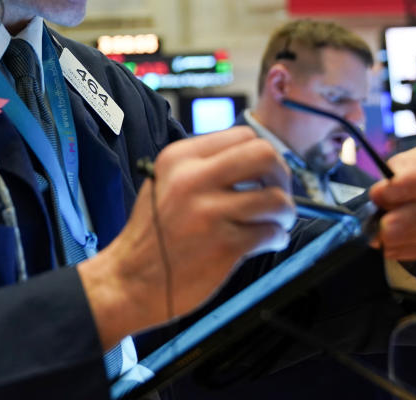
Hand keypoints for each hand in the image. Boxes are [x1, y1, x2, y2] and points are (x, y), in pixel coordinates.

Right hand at [78, 126, 294, 348]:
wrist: (130, 280)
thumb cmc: (151, 235)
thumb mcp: (164, 182)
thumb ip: (201, 166)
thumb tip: (248, 162)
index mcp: (179, 158)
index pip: (242, 135)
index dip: (261, 154)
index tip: (263, 174)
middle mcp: (193, 179)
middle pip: (265, 155)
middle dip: (282, 175)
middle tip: (277, 193)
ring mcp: (209, 212)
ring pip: (276, 198)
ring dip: (285, 212)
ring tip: (276, 222)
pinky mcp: (224, 245)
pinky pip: (271, 232)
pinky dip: (277, 237)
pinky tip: (268, 241)